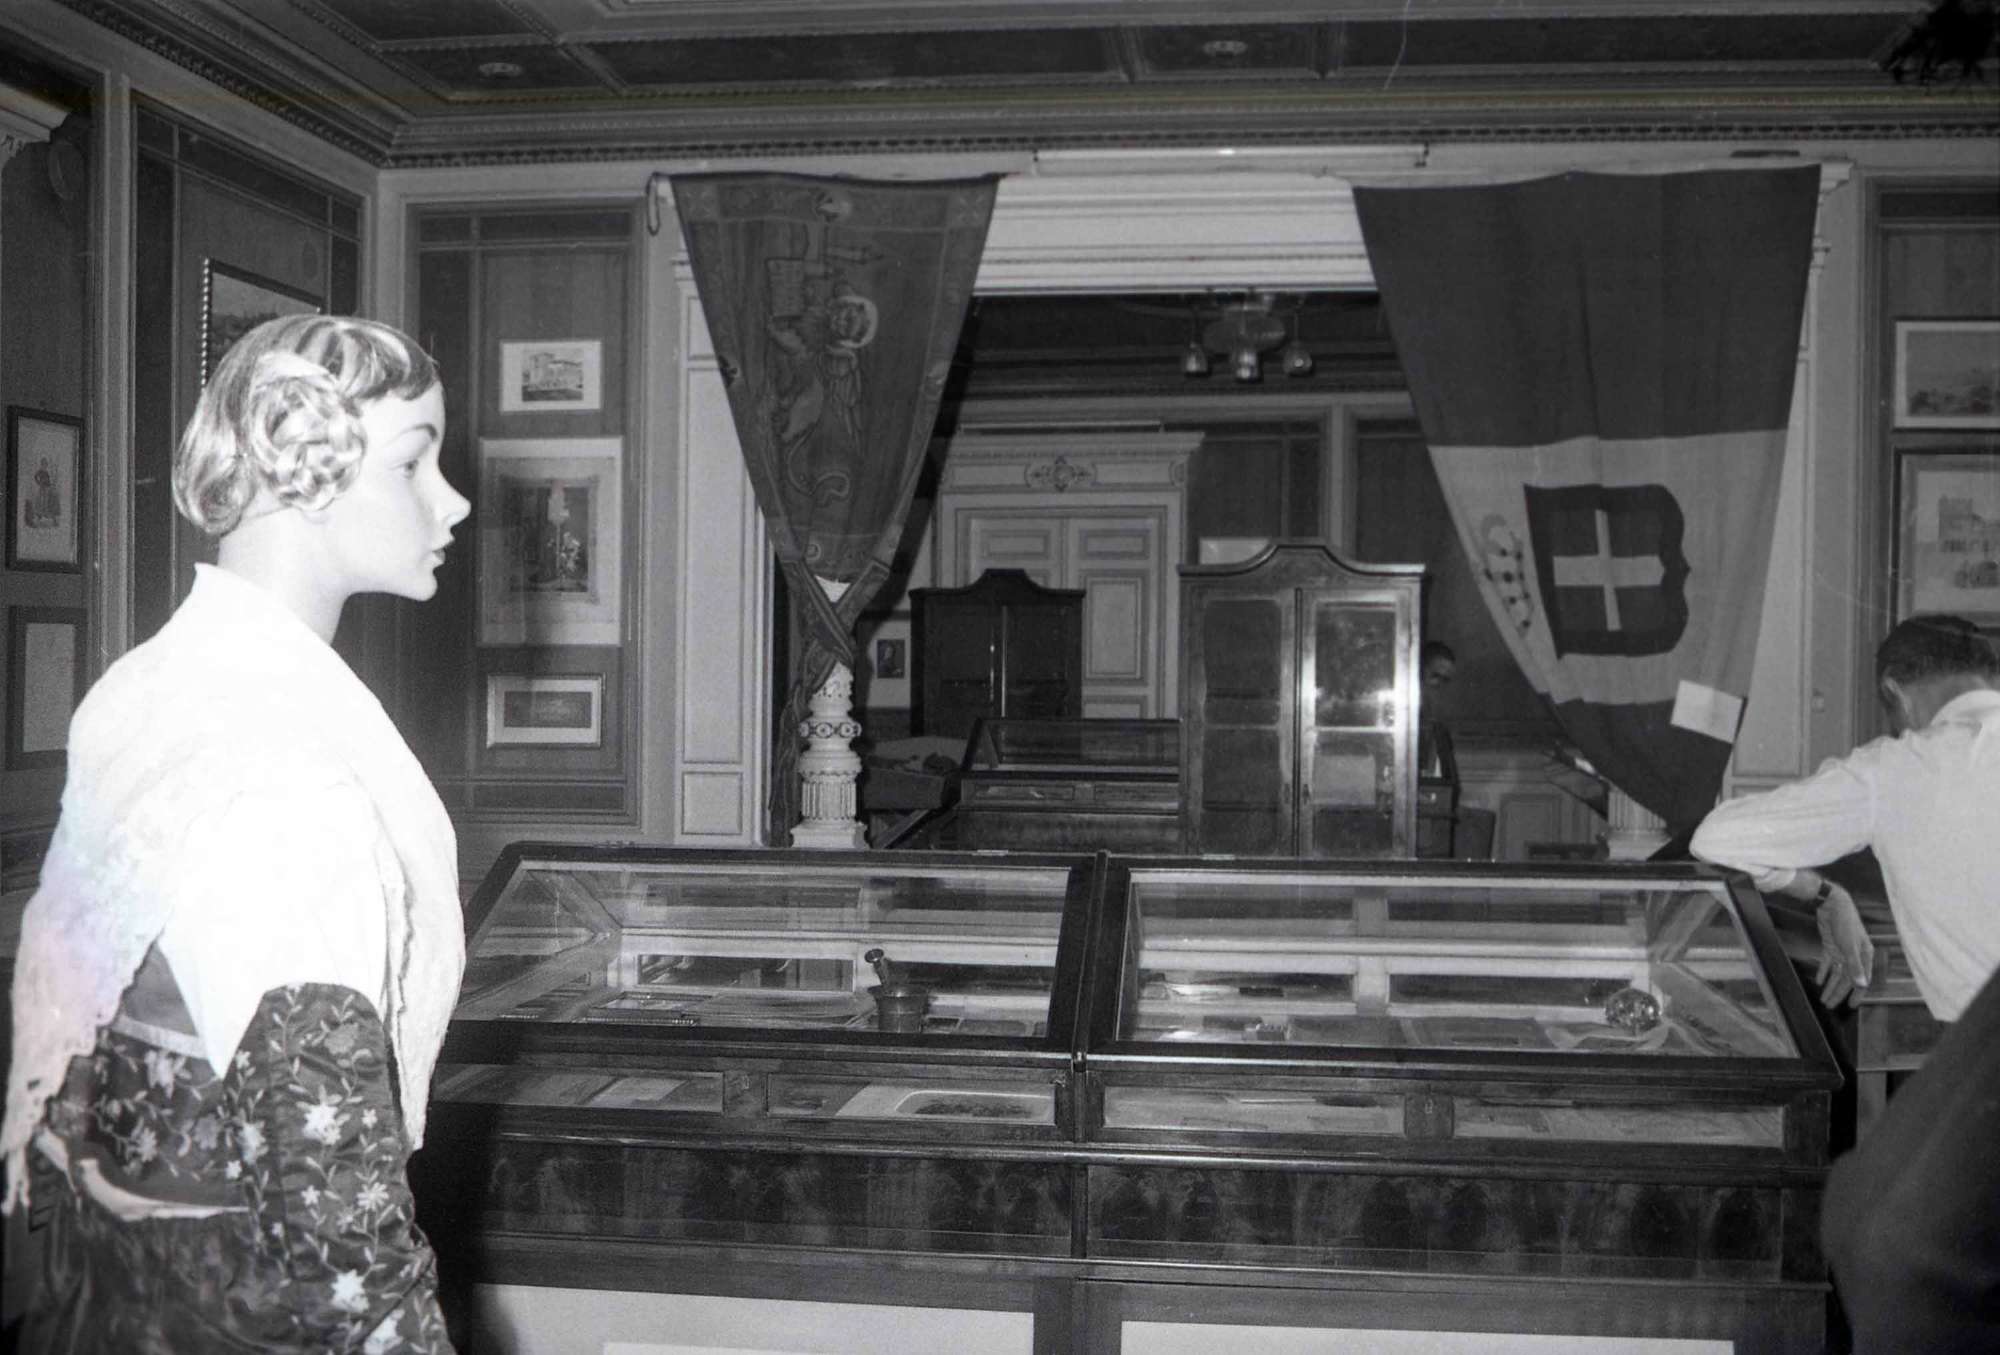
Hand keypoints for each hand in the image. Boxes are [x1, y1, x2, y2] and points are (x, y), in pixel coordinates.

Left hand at [1813, 881, 1874, 1008]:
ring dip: (1830, 985)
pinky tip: (1819, 981)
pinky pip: (1828, 963)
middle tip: (1830, 1006)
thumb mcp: (1850, 946)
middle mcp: (1855, 955)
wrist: (1832, 904)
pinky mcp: (1831, 946)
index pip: (1861, 980)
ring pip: (1837, 973)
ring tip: (1823, 998)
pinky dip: (1824, 972)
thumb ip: (1855, 966)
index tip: (1851, 1006)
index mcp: (1864, 955)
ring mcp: (1842, 951)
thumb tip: (1861, 985)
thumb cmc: (1845, 923)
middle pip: (1847, 979)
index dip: (1856, 994)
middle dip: (1838, 993)